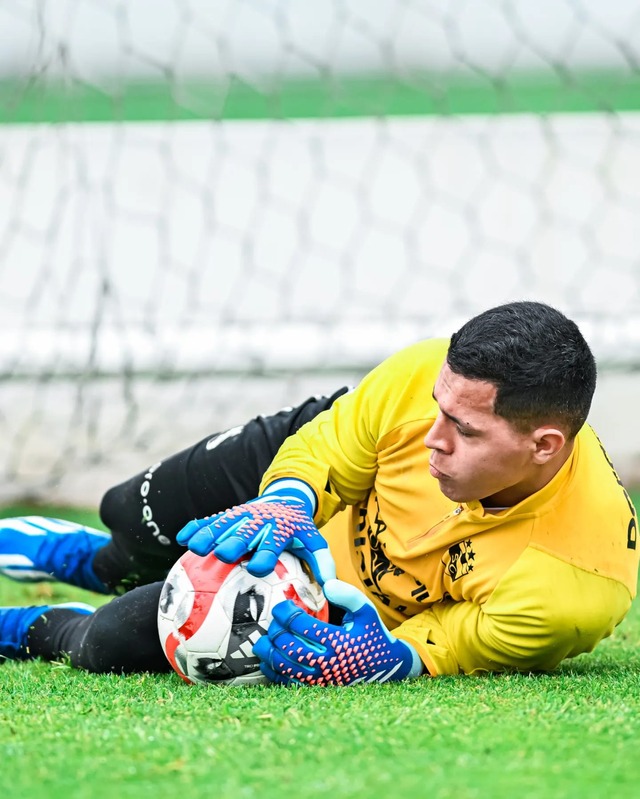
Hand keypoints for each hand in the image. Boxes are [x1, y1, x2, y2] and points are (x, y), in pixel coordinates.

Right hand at [176, 479, 335, 583]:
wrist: (285, 498)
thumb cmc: (297, 530)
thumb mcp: (313, 541)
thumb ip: (321, 562)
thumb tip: (332, 587)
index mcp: (280, 529)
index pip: (273, 542)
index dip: (266, 554)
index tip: (258, 568)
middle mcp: (259, 521)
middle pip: (244, 533)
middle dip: (234, 543)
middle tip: (222, 555)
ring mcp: (241, 515)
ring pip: (223, 525)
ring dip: (209, 535)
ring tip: (194, 548)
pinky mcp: (228, 514)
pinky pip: (209, 519)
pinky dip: (196, 527)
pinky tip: (181, 538)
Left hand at [253, 579, 422, 685]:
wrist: (386, 667)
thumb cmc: (373, 634)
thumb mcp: (367, 611)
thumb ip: (349, 596)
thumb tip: (327, 585)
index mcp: (338, 642)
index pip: (302, 625)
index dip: (286, 613)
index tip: (282, 606)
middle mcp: (327, 664)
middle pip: (289, 645)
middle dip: (276, 630)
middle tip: (274, 620)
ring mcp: (320, 680)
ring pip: (284, 666)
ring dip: (269, 651)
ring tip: (265, 638)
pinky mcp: (316, 689)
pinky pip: (288, 682)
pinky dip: (273, 671)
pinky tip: (267, 659)